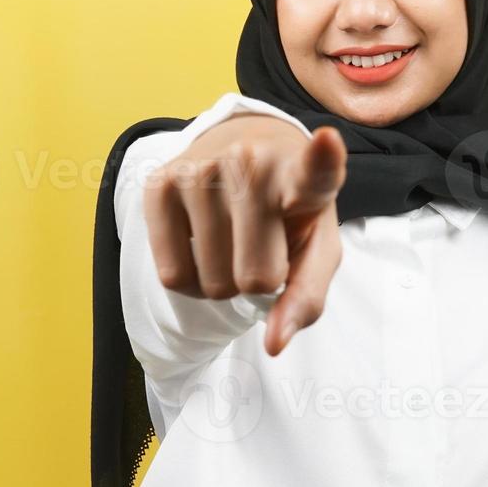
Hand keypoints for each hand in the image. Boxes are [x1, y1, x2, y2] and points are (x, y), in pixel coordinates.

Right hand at [143, 114, 346, 355]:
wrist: (243, 152)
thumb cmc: (289, 212)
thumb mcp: (316, 248)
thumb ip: (307, 297)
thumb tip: (274, 343)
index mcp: (304, 175)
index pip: (316, 170)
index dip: (323, 160)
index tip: (327, 143)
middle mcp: (251, 162)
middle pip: (256, 279)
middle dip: (258, 282)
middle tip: (260, 246)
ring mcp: (201, 169)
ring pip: (212, 283)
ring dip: (223, 281)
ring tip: (232, 242)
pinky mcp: (160, 184)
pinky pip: (172, 276)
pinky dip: (191, 282)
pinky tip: (202, 245)